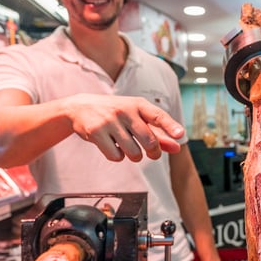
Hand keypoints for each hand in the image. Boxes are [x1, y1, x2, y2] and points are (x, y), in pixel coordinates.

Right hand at [64, 94, 184, 160]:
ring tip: (129, 148)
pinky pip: (116, 156)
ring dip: (135, 156)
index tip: (180, 134)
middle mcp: (125, 110)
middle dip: (153, 152)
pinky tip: (113, 147)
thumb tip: (177, 148)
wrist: (80, 107)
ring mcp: (109, 121)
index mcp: (138, 104)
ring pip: (133, 152)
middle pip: (149, 140)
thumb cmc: (116, 113)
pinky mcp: (96, 132)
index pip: (158, 115)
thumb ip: (158, 133)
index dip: (170, 126)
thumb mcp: (136, 117)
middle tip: (151, 153)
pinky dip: (117, 156)